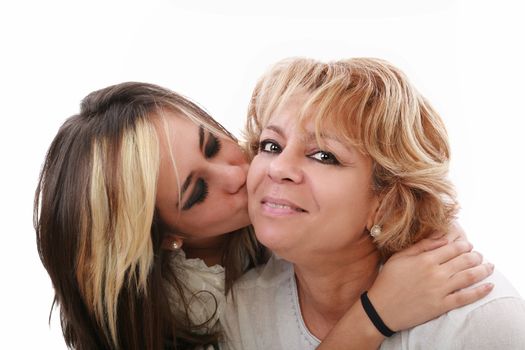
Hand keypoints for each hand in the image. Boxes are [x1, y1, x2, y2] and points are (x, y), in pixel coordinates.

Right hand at [367, 235, 493, 331]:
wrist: (382, 308)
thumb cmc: (388, 280)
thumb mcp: (399, 257)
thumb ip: (421, 245)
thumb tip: (442, 236)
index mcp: (425, 259)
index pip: (453, 248)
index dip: (464, 245)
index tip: (468, 245)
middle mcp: (436, 273)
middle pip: (464, 261)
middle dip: (476, 256)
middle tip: (479, 255)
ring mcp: (440, 290)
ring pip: (469, 277)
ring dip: (483, 270)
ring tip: (489, 267)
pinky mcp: (442, 305)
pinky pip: (466, 298)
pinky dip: (480, 292)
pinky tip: (489, 286)